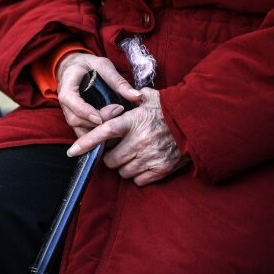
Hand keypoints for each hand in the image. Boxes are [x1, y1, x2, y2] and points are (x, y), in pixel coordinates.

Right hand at [56, 52, 142, 136]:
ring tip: (116, 125)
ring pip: (78, 128)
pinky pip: (82, 131)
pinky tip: (111, 133)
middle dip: (96, 122)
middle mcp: (65, 103)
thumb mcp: (103, 66)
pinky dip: (95, 134)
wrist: (73, 67)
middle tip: (118, 113)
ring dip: (96, 130)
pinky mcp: (74, 119)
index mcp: (67, 87)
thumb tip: (137, 96)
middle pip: (75, 119)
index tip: (101, 118)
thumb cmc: (87, 65)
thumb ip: (118, 81)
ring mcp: (68, 113)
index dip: (86, 112)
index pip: (71, 102)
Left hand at [65, 88, 189, 185]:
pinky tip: (144, 164)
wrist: (201, 123)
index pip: (103, 133)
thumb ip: (133, 96)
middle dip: (111, 157)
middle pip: (111, 160)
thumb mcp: (151, 97)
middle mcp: (139, 140)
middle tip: (119, 150)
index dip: (86, 142)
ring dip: (125, 166)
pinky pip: (139, 180)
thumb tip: (126, 93)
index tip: (72, 151)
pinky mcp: (162, 169)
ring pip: (123, 172)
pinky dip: (138, 175)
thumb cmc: (172, 110)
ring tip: (134, 156)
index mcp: (133, 121)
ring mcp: (150, 156)